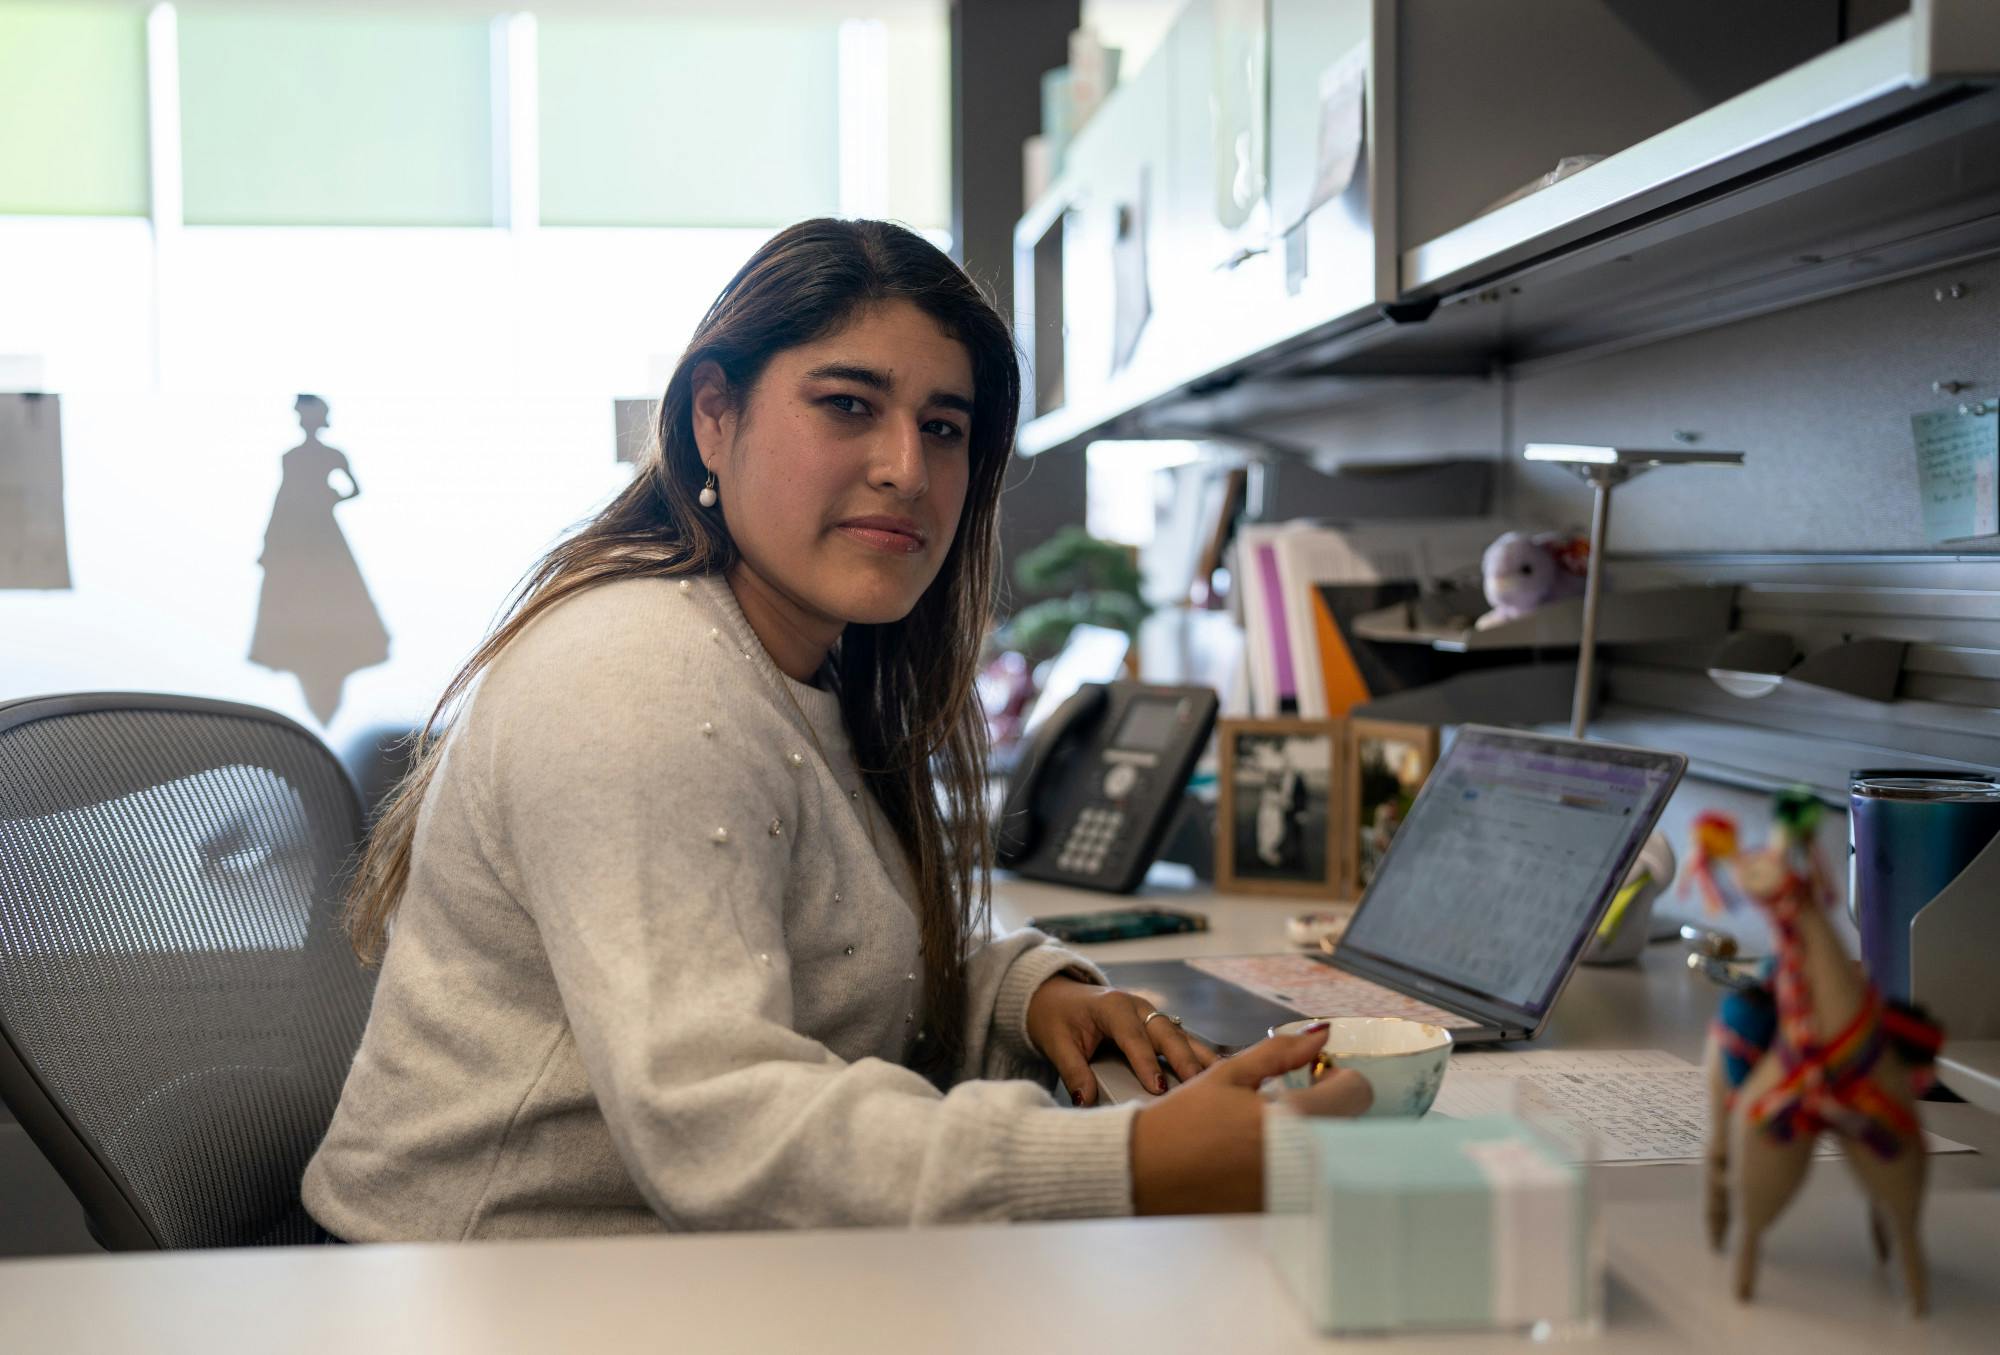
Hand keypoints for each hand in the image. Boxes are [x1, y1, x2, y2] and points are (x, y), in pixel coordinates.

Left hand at [1025, 975, 1218, 1102]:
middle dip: (1184, 1059)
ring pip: (1180, 1034)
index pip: (1132, 1037)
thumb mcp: (1057, 1043)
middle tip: (1199, 1086)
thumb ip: (1073, 1071)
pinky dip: (1197, 1053)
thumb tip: (1086, 1100)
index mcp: (1112, 1007)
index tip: (1157, 1088)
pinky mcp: (1155, 1024)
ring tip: (1222, 1076)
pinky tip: (1216, 1069)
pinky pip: (1179, 1039)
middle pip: (1166, 1033)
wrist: (1057, 997)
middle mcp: (1137, 1007)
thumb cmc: (1058, 1018)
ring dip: (1200, 1055)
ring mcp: (1150, 1013)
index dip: (1146, 1062)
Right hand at [1129, 1022, 1371, 1214]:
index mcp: (1290, 1120)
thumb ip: (1279, 1053)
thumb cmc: (1182, 1121)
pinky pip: (1312, 1176)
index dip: (1340, 1077)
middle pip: (1351, 1123)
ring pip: (1334, 1151)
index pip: (1356, 1094)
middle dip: (1329, 1103)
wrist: (1146, 1172)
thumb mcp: (1228, 1074)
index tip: (1315, 1074)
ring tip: (1275, 1123)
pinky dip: (1300, 1158)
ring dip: (1317, 1130)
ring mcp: (1294, 1190)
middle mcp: (1301, 1160)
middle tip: (1293, 1095)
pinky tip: (1263, 1149)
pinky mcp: (1282, 1207)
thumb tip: (1321, 1036)